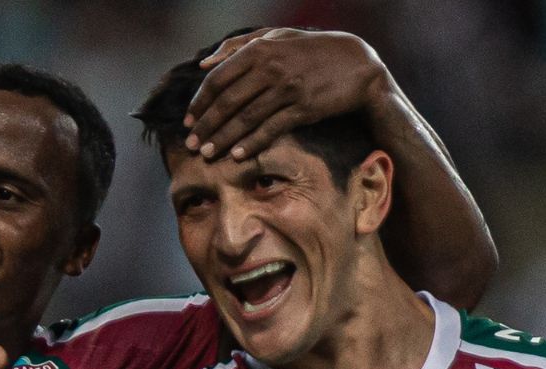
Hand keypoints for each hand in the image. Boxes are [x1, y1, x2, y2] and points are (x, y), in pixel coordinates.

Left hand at [183, 28, 387, 160]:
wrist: (357, 64)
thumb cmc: (312, 50)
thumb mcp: (277, 37)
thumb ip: (239, 46)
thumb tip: (205, 63)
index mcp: (260, 49)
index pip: (219, 79)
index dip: (200, 102)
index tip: (189, 120)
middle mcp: (272, 68)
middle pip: (228, 102)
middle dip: (206, 125)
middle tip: (192, 144)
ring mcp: (288, 89)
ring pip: (247, 118)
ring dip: (224, 139)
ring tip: (208, 154)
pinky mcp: (304, 109)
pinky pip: (271, 129)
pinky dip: (252, 143)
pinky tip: (238, 155)